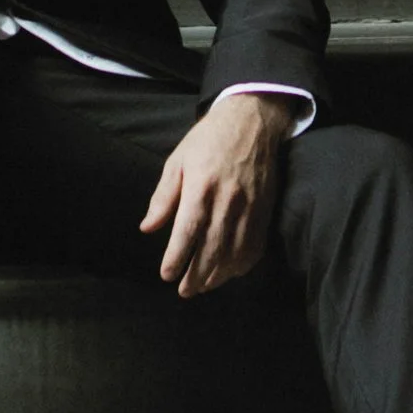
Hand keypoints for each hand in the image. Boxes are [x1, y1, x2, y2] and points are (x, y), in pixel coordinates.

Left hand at [141, 93, 292, 296]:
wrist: (251, 121)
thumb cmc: (208, 140)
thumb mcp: (177, 161)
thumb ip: (163, 197)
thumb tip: (148, 227)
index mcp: (201, 188)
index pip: (188, 233)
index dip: (176, 258)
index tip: (167, 275)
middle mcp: (227, 201)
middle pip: (211, 250)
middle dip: (196, 276)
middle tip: (184, 291)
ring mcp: (249, 208)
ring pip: (234, 254)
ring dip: (218, 276)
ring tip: (204, 286)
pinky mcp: (264, 210)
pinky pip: (255, 246)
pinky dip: (243, 265)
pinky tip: (231, 272)